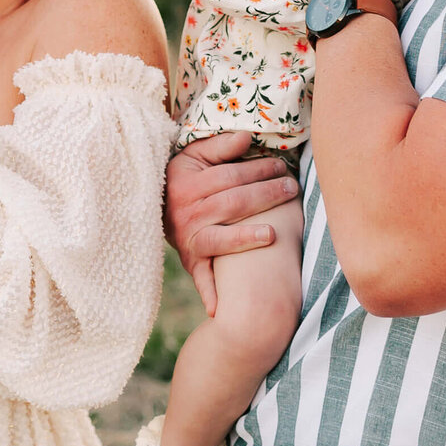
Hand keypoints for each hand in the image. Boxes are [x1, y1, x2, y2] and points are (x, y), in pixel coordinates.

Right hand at [165, 132, 300, 313]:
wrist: (153, 210)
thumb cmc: (183, 180)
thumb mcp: (193, 157)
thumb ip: (218, 146)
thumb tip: (246, 136)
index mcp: (188, 185)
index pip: (230, 177)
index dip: (258, 170)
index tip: (282, 167)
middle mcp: (186, 213)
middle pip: (232, 204)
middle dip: (265, 195)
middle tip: (292, 188)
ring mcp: (188, 239)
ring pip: (221, 239)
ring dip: (247, 237)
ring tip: (274, 233)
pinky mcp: (191, 261)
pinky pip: (201, 278)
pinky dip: (211, 293)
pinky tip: (223, 308)